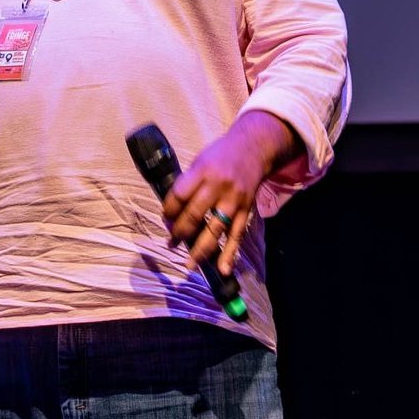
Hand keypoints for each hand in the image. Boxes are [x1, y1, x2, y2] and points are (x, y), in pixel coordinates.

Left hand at [161, 112, 298, 275]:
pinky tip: (222, 269)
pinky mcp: (245, 210)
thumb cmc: (221, 155)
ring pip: (215, 229)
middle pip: (194, 215)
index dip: (168, 210)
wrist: (253, 148)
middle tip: (171, 242)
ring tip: (189, 264)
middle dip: (180, 232)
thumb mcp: (200, 160)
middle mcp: (218, 187)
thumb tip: (172, 212)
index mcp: (202, 171)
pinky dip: (230, 254)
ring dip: (200, 250)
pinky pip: (236, 235)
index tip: (165, 218)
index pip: (179, 195)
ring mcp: (233, 200)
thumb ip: (187, 183)